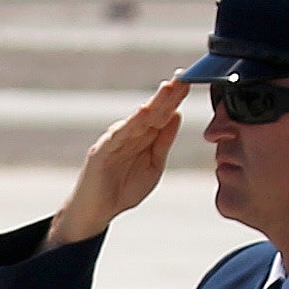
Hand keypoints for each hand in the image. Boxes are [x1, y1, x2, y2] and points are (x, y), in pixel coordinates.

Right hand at [48, 79, 189, 246]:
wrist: (98, 211)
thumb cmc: (124, 189)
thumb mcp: (154, 165)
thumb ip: (164, 142)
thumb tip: (176, 115)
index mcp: (145, 136)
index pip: (164, 113)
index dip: (176, 98)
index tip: (190, 81)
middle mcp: (130, 133)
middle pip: (154, 110)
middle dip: (169, 94)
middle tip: (184, 77)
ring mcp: (116, 140)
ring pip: (139, 118)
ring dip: (154, 102)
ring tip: (169, 88)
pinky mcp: (102, 151)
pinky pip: (120, 134)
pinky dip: (132, 122)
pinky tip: (144, 111)